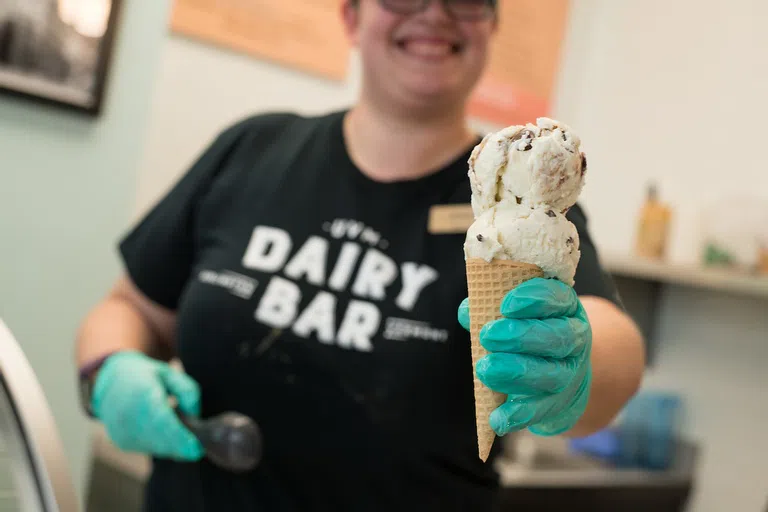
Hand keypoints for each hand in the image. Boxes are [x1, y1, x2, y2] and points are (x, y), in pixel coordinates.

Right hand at [91, 351, 203, 459]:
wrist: (108, 383)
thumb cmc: (144, 376)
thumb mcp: (169, 373)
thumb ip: (187, 390)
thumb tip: (195, 414)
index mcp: (142, 393)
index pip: (162, 421)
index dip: (180, 437)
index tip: (196, 449)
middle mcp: (129, 414)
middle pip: (160, 438)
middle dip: (182, 446)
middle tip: (198, 448)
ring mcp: (123, 430)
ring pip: (156, 447)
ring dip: (174, 447)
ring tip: (184, 438)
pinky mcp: (122, 441)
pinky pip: (148, 448)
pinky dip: (162, 446)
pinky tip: (168, 436)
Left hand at [458, 278, 591, 436]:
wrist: (559, 369)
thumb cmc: (529, 330)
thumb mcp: (515, 313)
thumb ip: (489, 308)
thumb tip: (467, 312)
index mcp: (564, 308)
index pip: (556, 298)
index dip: (534, 300)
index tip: (505, 306)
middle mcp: (574, 339)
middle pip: (557, 338)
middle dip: (521, 337)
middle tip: (487, 336)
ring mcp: (569, 373)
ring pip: (552, 375)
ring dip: (517, 373)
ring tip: (486, 370)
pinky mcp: (558, 403)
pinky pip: (541, 411)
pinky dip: (519, 414)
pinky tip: (498, 417)